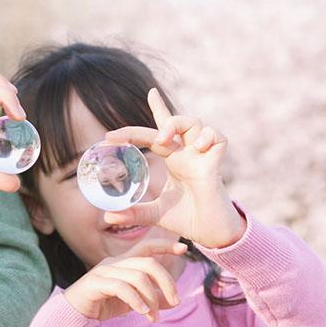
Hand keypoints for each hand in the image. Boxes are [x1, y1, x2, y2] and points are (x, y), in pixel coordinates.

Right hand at [63, 239, 187, 321]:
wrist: (74, 313)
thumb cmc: (103, 304)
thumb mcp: (133, 302)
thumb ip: (152, 299)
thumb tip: (174, 301)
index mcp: (123, 261)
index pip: (146, 246)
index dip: (165, 245)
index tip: (184, 248)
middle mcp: (114, 261)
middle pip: (148, 263)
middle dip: (166, 282)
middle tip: (175, 301)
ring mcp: (104, 271)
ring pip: (137, 277)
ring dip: (151, 299)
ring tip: (154, 317)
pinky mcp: (95, 283)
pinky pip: (122, 288)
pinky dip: (136, 301)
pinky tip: (143, 313)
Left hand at [102, 88, 245, 247]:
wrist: (211, 233)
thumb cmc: (188, 218)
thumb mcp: (155, 214)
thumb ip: (133, 212)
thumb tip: (107, 216)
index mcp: (174, 159)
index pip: (162, 128)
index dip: (158, 108)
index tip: (149, 92)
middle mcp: (188, 153)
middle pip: (177, 120)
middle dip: (162, 113)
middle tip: (147, 133)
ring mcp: (202, 157)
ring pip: (195, 123)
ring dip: (178, 124)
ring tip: (164, 140)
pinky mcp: (216, 165)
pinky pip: (218, 138)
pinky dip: (207, 137)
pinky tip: (196, 148)